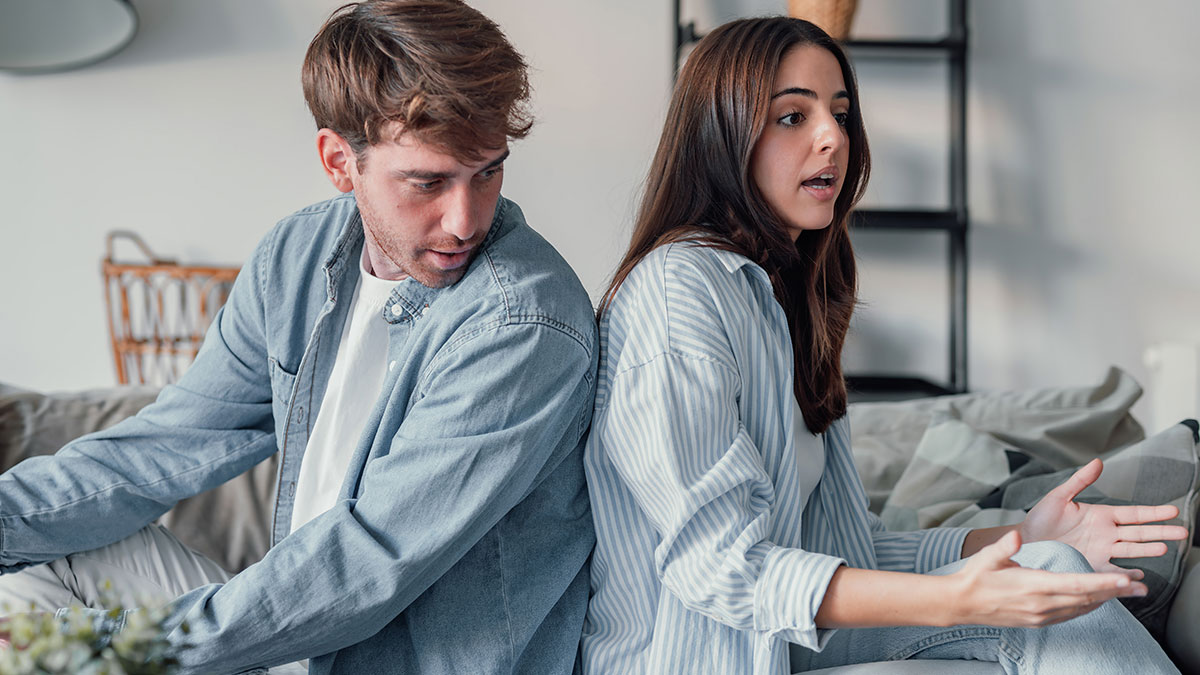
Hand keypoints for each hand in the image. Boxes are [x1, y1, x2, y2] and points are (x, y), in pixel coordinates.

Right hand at [950, 530, 1145, 626]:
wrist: (960, 604)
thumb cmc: (974, 577)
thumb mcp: (987, 557)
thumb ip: (1005, 546)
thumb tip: (1016, 534)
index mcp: (1032, 586)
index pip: (1076, 585)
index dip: (1103, 583)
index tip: (1124, 579)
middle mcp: (1041, 605)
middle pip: (1086, 599)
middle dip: (1114, 593)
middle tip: (1139, 587)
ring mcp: (1040, 616)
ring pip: (1081, 609)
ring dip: (1105, 601)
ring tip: (1125, 593)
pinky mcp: (1038, 621)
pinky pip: (1070, 615)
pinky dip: (1088, 607)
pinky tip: (1096, 601)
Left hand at [1020, 459, 1188, 577]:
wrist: (1025, 542)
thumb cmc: (1041, 518)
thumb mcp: (1059, 496)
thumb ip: (1079, 481)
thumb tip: (1097, 462)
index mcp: (1101, 516)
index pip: (1133, 513)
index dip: (1153, 513)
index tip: (1173, 511)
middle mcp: (1106, 534)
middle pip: (1139, 533)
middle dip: (1161, 532)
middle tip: (1182, 533)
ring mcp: (1102, 551)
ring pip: (1131, 551)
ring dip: (1147, 550)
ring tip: (1163, 549)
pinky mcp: (1092, 566)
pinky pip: (1113, 571)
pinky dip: (1126, 575)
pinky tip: (1140, 577)